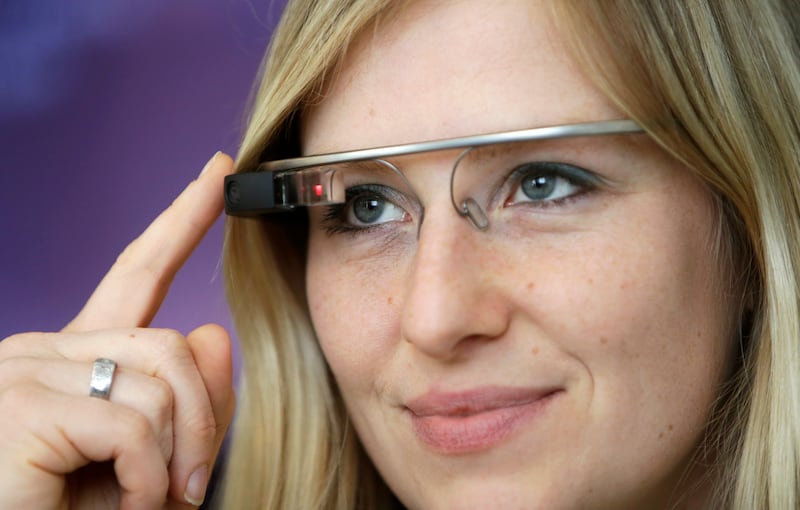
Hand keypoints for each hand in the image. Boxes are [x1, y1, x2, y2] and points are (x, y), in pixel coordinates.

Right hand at [0, 152, 235, 509]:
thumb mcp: (153, 455)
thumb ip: (193, 397)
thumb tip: (211, 328)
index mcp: (72, 356)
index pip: (138, 272)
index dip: (183, 220)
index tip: (217, 173)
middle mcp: (42, 348)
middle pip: (173, 344)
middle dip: (202, 419)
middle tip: (188, 486)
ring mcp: (25, 369)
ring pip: (163, 382)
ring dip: (175, 457)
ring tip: (144, 500)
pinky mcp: (22, 405)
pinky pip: (136, 425)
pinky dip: (147, 480)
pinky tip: (120, 505)